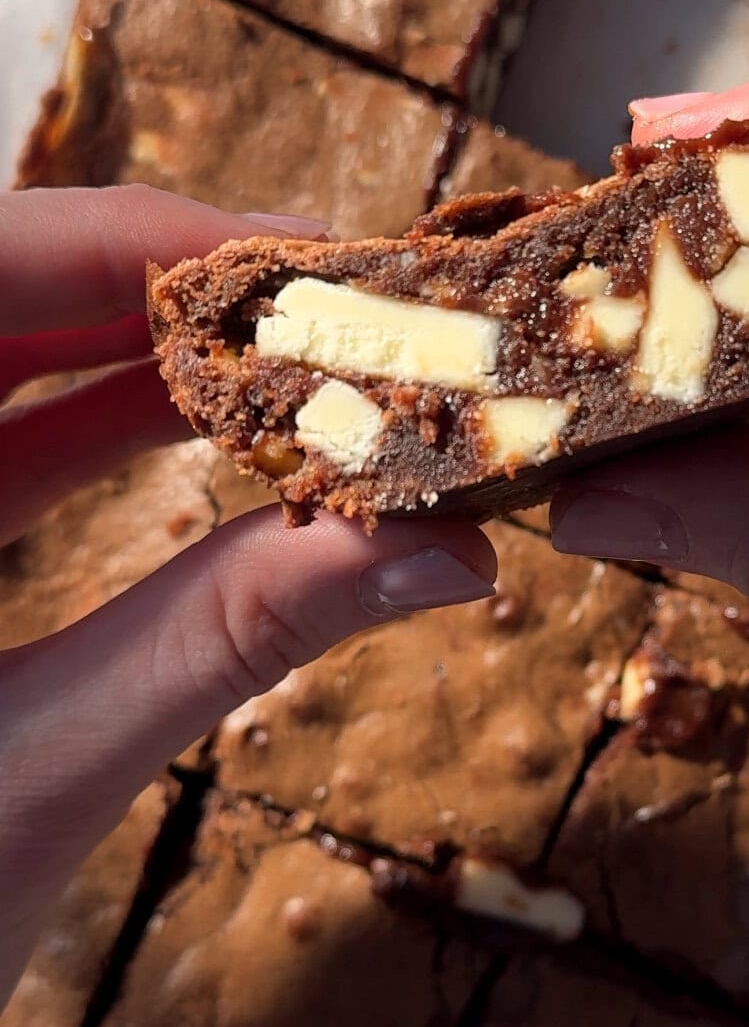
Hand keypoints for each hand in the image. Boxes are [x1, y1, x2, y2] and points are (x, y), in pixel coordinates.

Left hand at [0, 183, 495, 1006]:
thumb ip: (219, 644)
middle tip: (326, 298)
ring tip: (294, 357)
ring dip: (133, 359)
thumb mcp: (26, 785)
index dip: (127, 241)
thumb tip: (430, 550)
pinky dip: (83, 433)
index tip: (295, 252)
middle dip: (154, 291)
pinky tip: (203, 431)